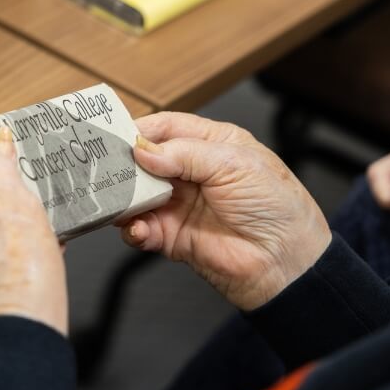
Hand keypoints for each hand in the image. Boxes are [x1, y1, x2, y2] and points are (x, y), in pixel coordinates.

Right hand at [119, 113, 330, 310]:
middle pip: (145, 159)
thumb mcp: (234, 164)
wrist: (285, 261)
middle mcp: (191, 172)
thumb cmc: (276, 206)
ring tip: (118, 198)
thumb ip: (186, 154)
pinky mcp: (172, 236)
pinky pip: (141, 228)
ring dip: (125, 196)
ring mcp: (180, 204)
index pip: (166, 127)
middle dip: (125, 163)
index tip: (115, 133)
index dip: (140, 128)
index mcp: (211, 144)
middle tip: (104, 166)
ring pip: (137, 194)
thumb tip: (143, 150)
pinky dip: (133, 228)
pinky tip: (138, 228)